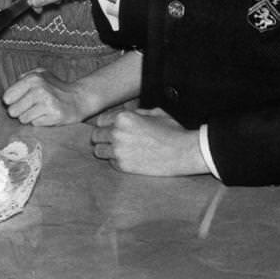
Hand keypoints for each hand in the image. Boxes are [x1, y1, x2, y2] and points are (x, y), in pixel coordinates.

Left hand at [2, 68, 92, 125]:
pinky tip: (47, 115)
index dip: (11, 102)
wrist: (78, 98)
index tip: (19, 101)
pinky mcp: (55, 116)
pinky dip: (39, 122)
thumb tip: (6, 94)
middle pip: (13, 111)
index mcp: (33, 79)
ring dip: (29, 117)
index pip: (7, 97)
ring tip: (40, 111)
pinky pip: (35, 124)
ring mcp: (47, 103)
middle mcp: (39, 90)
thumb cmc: (54, 87)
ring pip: (23, 119)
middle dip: (19, 111)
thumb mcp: (39, 74)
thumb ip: (22, 79)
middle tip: (30, 107)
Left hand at [90, 107, 208, 175]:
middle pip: (95, 136)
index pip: (100, 121)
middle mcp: (117, 133)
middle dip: (104, 137)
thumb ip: (135, 112)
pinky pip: (111, 162)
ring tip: (119, 150)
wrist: (184, 152)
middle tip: (114, 140)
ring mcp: (119, 151)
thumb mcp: (154, 112)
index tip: (113, 129)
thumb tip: (125, 112)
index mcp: (123, 117)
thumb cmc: (171, 130)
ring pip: (98, 151)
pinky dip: (116, 161)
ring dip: (106, 150)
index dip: (107, 125)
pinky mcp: (124, 166)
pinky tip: (129, 158)